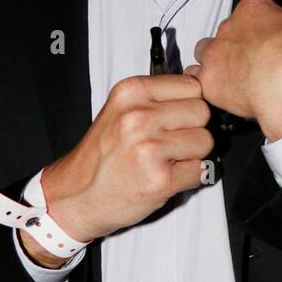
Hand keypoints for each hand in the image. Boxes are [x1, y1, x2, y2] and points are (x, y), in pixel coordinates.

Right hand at [24, 74, 215, 263]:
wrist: (76, 195)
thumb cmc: (101, 156)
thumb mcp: (120, 110)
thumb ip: (156, 98)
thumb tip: (200, 91)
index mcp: (131, 93)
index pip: (192, 85)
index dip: (191, 103)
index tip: (178, 116)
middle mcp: (139, 117)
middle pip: (202, 111)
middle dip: (194, 128)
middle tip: (172, 141)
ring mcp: (149, 148)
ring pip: (205, 141)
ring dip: (193, 154)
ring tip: (167, 159)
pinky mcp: (159, 179)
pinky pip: (200, 170)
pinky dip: (190, 177)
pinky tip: (166, 176)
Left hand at [187, 0, 281, 141]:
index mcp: (254, 8)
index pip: (250, 10)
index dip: (260, 27)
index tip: (268, 40)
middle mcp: (229, 25)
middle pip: (225, 31)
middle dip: (236, 44)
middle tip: (253, 61)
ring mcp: (215, 53)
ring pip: (203, 51)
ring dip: (215, 61)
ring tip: (234, 76)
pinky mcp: (208, 80)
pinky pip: (197, 79)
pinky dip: (206, 84)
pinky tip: (222, 92)